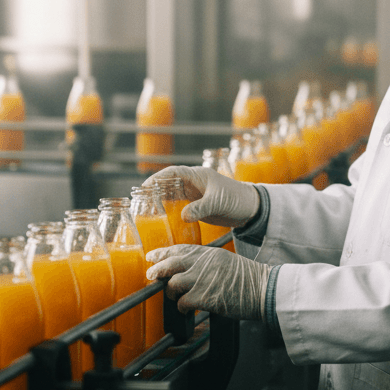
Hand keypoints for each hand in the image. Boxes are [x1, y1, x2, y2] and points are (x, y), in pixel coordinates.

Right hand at [144, 165, 258, 227]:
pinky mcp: (196, 206)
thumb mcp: (218, 202)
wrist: (250, 209)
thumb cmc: (236, 199)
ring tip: (144, 209)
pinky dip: (168, 209)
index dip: (158, 177)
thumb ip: (201, 208)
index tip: (144, 186)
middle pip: (168, 183)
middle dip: (154, 189)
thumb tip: (183, 216)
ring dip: (159, 199)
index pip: (173, 172)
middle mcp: (193, 183)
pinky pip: (178, 205)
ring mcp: (194, 195)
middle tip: (139, 200)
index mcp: (198, 176)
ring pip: (171, 194)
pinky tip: (159, 217)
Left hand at [146, 244, 268, 319]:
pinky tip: (185, 309)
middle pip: (170, 264)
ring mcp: (202, 279)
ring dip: (170, 293)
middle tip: (151, 276)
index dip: (162, 253)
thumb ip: (206, 262)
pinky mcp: (204, 297)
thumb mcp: (225, 261)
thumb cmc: (247, 278)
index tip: (152, 256)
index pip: (179, 249)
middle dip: (156, 271)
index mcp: (208, 253)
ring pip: (173, 284)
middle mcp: (203, 263)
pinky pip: (182, 302)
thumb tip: (188, 270)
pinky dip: (181, 307)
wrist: (262, 289)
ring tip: (175, 298)